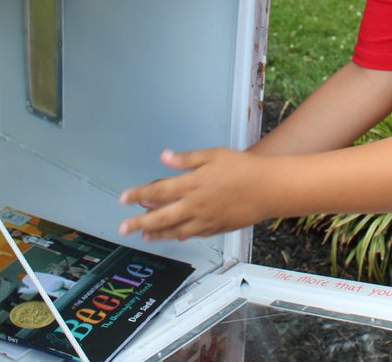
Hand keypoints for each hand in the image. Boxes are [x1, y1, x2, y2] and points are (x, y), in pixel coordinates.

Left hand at [119, 147, 269, 240]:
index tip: (123, 198)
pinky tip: (174, 235)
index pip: (158, 191)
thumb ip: (187, 159)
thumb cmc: (243, 168)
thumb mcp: (213, 155)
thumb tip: (164, 157)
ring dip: (157, 233)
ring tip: (144, 236)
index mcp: (192, 184)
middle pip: (160, 217)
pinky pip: (193, 234)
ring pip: (175, 230)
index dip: (138, 195)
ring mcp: (205, 219)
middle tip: (123, 229)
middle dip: (139, 222)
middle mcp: (195, 205)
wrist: (268, 189)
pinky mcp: (217, 228)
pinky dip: (179, 235)